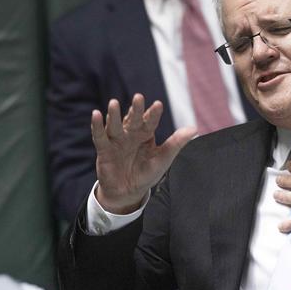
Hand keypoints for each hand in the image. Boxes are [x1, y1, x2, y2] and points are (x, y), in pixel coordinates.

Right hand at [91, 94, 196, 213]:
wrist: (128, 192)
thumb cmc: (146, 173)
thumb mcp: (163, 159)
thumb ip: (176, 143)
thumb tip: (194, 129)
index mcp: (145, 134)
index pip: (150, 121)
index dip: (153, 114)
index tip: (158, 105)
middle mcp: (131, 134)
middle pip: (132, 119)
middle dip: (135, 109)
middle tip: (138, 97)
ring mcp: (117, 141)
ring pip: (115, 125)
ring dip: (114, 115)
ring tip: (113, 103)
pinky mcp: (104, 149)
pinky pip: (100, 136)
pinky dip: (97, 126)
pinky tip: (96, 114)